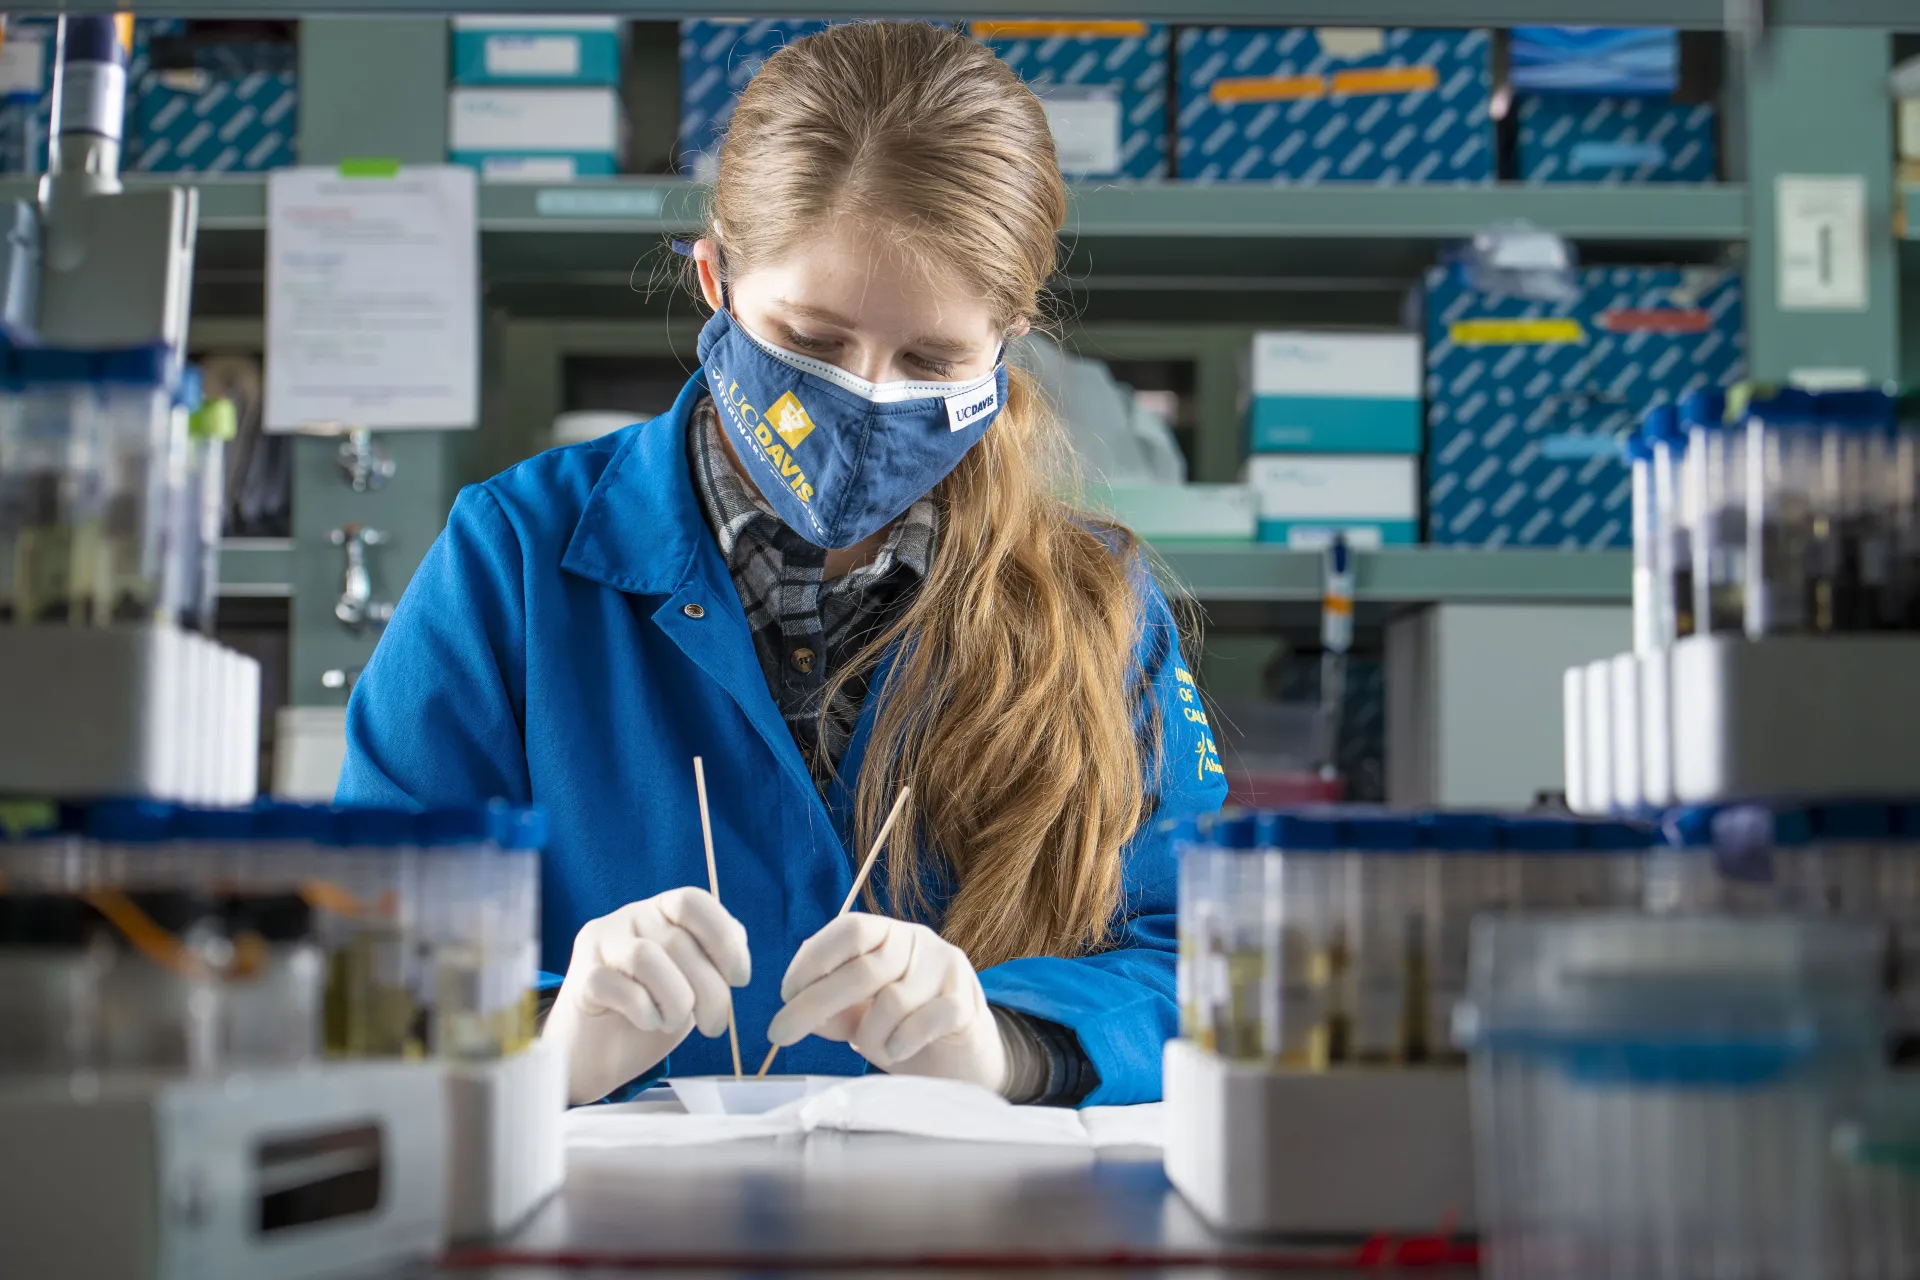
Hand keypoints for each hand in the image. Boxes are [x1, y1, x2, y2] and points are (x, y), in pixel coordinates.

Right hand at [542, 888, 749, 1104]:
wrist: (601, 1050)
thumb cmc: (654, 1009)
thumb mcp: (694, 979)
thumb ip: (714, 955)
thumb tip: (737, 945)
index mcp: (661, 909)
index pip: (692, 901)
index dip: (724, 940)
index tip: (740, 980)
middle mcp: (630, 916)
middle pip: (677, 940)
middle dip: (710, 991)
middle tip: (714, 1026)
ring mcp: (600, 944)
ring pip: (646, 958)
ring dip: (676, 1000)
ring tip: (676, 1022)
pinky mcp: (581, 978)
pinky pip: (618, 987)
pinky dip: (644, 1011)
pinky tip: (649, 1023)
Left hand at [767, 915, 1007, 1091]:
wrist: (959, 1054)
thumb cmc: (899, 1027)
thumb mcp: (857, 1015)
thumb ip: (830, 1010)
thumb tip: (796, 1008)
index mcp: (888, 933)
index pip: (850, 929)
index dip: (813, 960)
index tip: (785, 995)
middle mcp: (919, 941)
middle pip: (865, 967)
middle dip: (816, 1003)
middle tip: (781, 1035)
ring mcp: (947, 969)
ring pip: (893, 1001)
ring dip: (871, 1037)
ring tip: (877, 1049)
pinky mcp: (966, 1002)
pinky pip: (925, 1022)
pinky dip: (901, 1044)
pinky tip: (898, 1052)